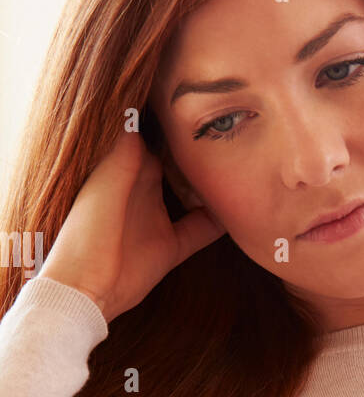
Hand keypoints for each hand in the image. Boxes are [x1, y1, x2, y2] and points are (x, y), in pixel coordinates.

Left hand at [38, 128, 225, 322]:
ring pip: (194, 193)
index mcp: (125, 170)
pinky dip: (223, 221)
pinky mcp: (172, 247)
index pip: (153, 137)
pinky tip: (243, 209)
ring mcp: (159, 218)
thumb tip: (138, 111)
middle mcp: (144, 190)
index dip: (172, 122)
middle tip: (232, 131)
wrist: (86, 291)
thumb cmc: (86, 236)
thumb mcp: (103, 187)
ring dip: (215, 182)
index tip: (198, 104)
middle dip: (199, 148)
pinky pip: (203, 229)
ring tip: (244, 163)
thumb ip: (123, 153)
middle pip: (178, 162)